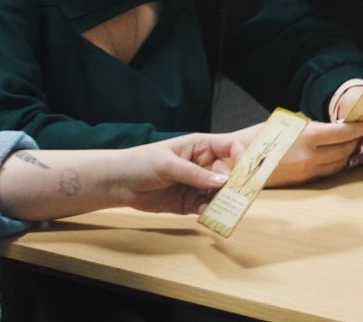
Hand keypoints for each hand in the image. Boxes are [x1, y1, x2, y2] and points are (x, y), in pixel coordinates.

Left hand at [113, 133, 241, 214]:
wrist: (118, 184)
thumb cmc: (141, 163)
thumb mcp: (168, 165)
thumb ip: (195, 174)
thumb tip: (223, 181)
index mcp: (200, 146)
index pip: (230, 147)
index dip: (242, 157)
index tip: (245, 173)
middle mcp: (203, 164)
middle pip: (229, 174)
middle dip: (234, 185)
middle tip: (237, 198)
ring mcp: (197, 184)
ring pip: (220, 193)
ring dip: (224, 202)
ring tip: (223, 211)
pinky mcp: (190, 202)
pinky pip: (207, 208)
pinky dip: (210, 213)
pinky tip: (207, 216)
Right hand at [248, 105, 362, 186]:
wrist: (236, 164)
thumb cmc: (258, 138)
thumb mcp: (285, 125)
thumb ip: (309, 127)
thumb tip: (333, 127)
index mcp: (307, 137)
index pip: (343, 132)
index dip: (357, 127)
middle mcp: (311, 156)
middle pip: (346, 148)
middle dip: (358, 139)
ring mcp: (308, 172)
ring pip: (340, 162)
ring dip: (351, 153)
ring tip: (359, 142)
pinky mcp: (303, 182)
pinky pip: (329, 173)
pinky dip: (339, 164)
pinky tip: (343, 157)